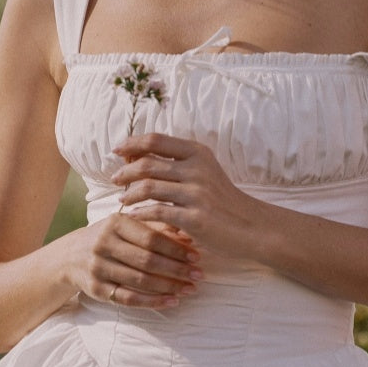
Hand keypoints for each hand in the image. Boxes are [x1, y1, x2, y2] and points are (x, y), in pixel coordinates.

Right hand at [66, 212, 201, 308]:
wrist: (69, 256)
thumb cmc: (108, 237)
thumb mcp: (126, 226)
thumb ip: (156, 227)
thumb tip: (189, 235)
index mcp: (114, 223)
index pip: (151, 237)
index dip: (176, 248)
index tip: (196, 256)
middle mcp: (104, 244)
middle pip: (147, 260)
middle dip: (177, 269)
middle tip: (199, 275)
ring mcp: (98, 268)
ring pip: (140, 281)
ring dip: (169, 287)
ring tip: (190, 289)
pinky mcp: (96, 289)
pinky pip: (128, 298)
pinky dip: (152, 301)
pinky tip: (171, 301)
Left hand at [112, 133, 263, 258]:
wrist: (252, 226)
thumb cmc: (224, 200)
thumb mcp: (205, 172)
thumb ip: (178, 163)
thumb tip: (139, 157)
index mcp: (198, 153)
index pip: (156, 140)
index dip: (132, 143)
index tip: (117, 151)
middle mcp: (197, 169)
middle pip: (147, 163)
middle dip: (125, 172)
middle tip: (115, 179)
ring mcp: (197, 193)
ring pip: (149, 187)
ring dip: (129, 194)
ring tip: (122, 200)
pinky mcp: (195, 218)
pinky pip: (157, 212)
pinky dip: (140, 214)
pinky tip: (133, 217)